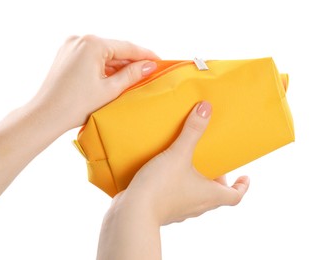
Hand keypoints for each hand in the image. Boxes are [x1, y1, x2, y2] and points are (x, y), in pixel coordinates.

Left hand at [33, 35, 158, 130]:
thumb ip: (132, 74)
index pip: (127, 47)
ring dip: (118, 65)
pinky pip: (92, 57)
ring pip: (103, 54)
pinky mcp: (67, 55)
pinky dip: (104, 67)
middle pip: (115, 49)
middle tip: (149, 71)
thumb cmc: (76, 105)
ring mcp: (71, 46)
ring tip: (134, 77)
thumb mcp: (110, 90)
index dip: (145, 55)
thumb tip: (149, 66)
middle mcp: (80, 40)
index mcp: (92, 44)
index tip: (159, 61)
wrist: (46, 115)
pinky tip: (114, 77)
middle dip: (131, 61)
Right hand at [114, 101, 249, 224]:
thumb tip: (206, 108)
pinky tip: (167, 175)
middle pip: (216, 195)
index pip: (235, 196)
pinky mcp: (164, 211)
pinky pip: (179, 199)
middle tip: (214, 164)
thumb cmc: (161, 186)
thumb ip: (192, 131)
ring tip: (190, 166)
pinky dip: (180, 187)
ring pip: (197, 198)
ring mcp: (180, 211)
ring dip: (199, 183)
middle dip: (217, 180)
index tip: (245, 177)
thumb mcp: (179, 154)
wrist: (133, 212)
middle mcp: (198, 206)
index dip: (242, 187)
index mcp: (209, 196)